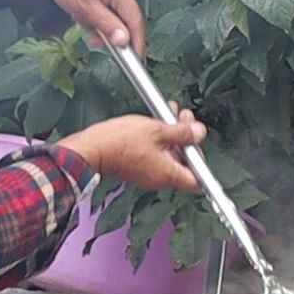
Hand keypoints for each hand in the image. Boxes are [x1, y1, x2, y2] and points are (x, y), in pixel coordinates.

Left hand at [28, 0, 145, 52]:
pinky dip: (97, 17)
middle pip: (127, 20)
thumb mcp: (85, 8)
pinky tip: (84, 15)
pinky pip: (109, 10)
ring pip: (116, 17)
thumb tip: (124, 40)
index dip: (137, 42)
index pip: (136, 20)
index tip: (134, 58)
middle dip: (110, 33)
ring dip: (100, 25)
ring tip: (83, 21)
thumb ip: (107, 25)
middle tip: (95, 41)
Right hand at [58, 110, 206, 192]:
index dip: (202, 160)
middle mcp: (160, 179)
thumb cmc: (120, 142)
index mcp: (168, 174)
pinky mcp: (137, 168)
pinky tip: (156, 122)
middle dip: (187, 138)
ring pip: (169, 156)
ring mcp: (148, 174)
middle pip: (184, 163)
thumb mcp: (157, 130)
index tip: (199, 141)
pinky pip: (155, 155)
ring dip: (173, 135)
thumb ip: (182, 132)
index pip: (198, 180)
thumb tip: (199, 133)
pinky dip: (159, 140)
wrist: (91, 148)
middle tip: (184, 118)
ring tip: (170, 113)